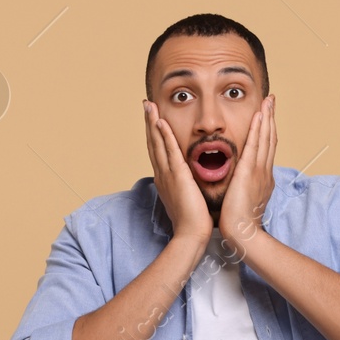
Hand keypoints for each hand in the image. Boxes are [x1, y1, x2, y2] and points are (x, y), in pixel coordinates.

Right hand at [144, 100, 211, 244]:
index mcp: (166, 179)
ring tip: (149, 105)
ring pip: (157, 143)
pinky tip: (160, 122)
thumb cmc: (193, 221)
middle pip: (152, 143)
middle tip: (146, 104)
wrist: (191, 235)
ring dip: (152, 123)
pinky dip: (163, 135)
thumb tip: (188, 182)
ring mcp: (167, 174)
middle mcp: (162, 174)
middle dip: (149, 123)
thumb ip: (186, 186)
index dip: (154, 134)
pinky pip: (168, 151)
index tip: (153, 118)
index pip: (158, 151)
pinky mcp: (176, 176)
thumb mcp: (187, 198)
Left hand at [219, 94, 275, 252]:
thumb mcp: (245, 199)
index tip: (267, 115)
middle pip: (269, 138)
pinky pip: (255, 146)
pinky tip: (258, 116)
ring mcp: (259, 171)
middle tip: (271, 100)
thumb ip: (244, 187)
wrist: (243, 233)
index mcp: (262, 177)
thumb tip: (241, 182)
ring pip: (265, 138)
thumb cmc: (240, 221)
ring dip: (266, 118)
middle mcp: (264, 171)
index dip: (267, 130)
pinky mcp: (249, 172)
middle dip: (270, 118)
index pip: (266, 148)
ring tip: (268, 101)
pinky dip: (258, 130)